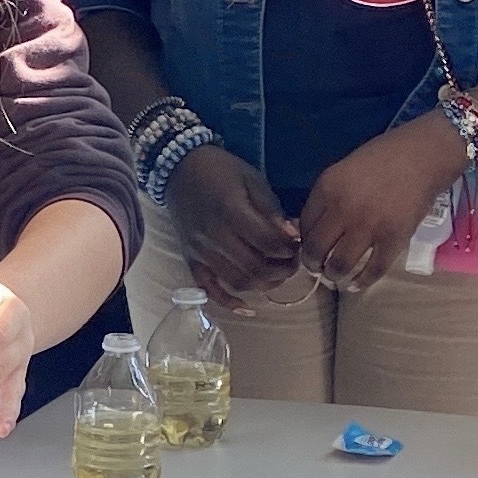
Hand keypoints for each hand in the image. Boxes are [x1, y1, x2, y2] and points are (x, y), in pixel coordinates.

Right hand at [166, 147, 301, 312]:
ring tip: (277, 275)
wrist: (179, 170)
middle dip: (281, 270)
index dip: (289, 249)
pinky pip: (210, 290)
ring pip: (238, 282)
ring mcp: (201, 252)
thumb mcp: (252, 180)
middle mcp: (214, 236)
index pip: (267, 243)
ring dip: (264, 285)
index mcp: (231, 211)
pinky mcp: (192, 261)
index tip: (297, 245)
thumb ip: (272, 210)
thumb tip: (294, 236)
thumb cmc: (221, 171)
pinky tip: (247, 307)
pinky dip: (229, 302)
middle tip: (292, 262)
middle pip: (255, 268)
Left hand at [300, 115, 466, 293]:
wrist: (424, 155)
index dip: (303, 240)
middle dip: (313, 264)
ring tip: (335, 276)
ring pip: (340, 265)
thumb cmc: (384, 158)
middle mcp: (344, 209)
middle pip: (316, 249)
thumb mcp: (345, 170)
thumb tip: (312, 229)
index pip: (304, 225)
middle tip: (318, 268)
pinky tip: (355, 285)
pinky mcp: (393, 240)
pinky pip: (372, 270)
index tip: (310, 246)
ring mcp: (369, 227)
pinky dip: (362, 282)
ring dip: (333, 275)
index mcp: (328, 187)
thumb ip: (328, 197)